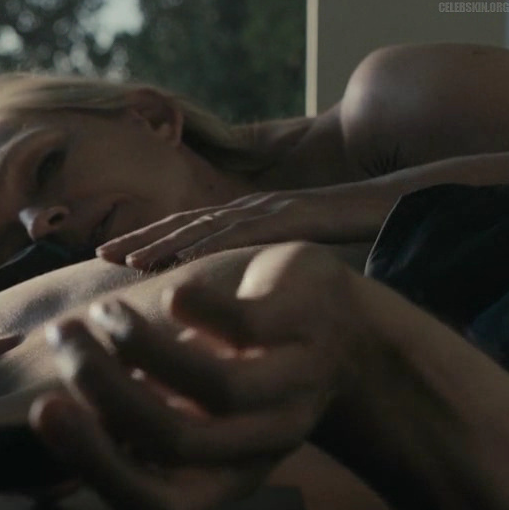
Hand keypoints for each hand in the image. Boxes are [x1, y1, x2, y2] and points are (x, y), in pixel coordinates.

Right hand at [30, 243, 365, 509]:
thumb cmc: (237, 372)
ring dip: (140, 343)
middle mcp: (262, 445)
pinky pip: (247, 326)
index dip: (98, 468)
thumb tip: (37, 460)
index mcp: (223, 478)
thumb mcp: (187, 414)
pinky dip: (196, 310)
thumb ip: (126, 435)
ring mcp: (292, 388)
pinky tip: (170, 295)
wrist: (343, 331)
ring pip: (212, 386)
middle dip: (103, 387)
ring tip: (103, 312)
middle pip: (175, 440)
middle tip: (61, 338)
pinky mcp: (307, 329)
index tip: (42, 410)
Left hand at [97, 187, 394, 269]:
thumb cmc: (361, 235)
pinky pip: (239, 232)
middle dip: (140, 237)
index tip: (112, 259)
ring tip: (120, 258)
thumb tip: (244, 306)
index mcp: (254, 219)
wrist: (410, 203)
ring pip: (203, 224)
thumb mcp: (301, 259)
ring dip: (158, 240)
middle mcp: (255, 209)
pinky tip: (174, 259)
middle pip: (185, 222)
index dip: (151, 241)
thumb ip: (269, 271)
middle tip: (98, 255)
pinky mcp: (291, 216)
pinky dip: (201, 244)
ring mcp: (271, 209)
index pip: (192, 230)